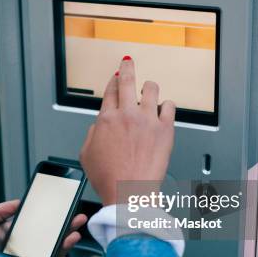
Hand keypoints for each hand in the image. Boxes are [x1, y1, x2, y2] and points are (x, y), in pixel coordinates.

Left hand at [0, 200, 87, 256]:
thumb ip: (3, 209)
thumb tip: (20, 203)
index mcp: (15, 239)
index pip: (40, 232)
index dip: (55, 224)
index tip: (66, 214)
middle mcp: (20, 254)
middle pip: (49, 244)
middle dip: (66, 233)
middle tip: (77, 221)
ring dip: (63, 249)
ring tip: (72, 237)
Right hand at [79, 56, 175, 205]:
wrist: (129, 193)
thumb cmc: (109, 179)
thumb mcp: (86, 155)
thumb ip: (92, 134)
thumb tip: (98, 126)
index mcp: (106, 120)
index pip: (109, 92)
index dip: (112, 82)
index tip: (115, 78)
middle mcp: (127, 115)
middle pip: (127, 81)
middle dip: (127, 68)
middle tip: (128, 63)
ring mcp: (148, 121)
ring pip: (151, 89)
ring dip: (149, 87)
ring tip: (149, 89)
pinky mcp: (166, 130)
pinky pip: (170, 106)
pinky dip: (167, 105)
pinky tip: (165, 108)